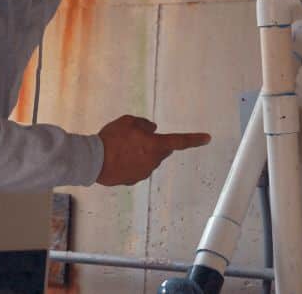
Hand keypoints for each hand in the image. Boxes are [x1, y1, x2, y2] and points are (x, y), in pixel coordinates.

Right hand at [96, 115, 210, 185]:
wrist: (93, 161)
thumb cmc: (112, 138)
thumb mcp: (128, 121)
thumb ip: (144, 124)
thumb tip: (152, 129)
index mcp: (156, 145)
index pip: (180, 141)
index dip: (194, 139)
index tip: (207, 138)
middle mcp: (153, 161)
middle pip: (160, 151)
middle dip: (153, 145)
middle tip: (135, 138)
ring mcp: (143, 173)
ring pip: (148, 160)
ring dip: (140, 154)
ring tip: (120, 148)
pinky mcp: (132, 180)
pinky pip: (136, 169)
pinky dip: (130, 163)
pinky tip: (116, 158)